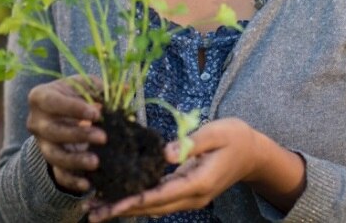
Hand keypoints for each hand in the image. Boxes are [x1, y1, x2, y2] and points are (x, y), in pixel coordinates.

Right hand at [26, 75, 105, 193]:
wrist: (62, 113)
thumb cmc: (76, 95)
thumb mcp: (86, 86)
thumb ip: (102, 87)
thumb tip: (126, 89)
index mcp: (40, 97)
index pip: (53, 102)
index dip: (73, 109)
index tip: (96, 113)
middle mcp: (36, 122)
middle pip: (53, 131)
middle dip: (78, 135)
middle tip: (103, 138)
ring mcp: (42, 143)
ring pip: (54, 156)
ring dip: (75, 160)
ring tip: (96, 162)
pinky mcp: (51, 161)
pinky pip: (58, 174)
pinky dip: (72, 182)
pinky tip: (88, 185)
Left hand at [86, 118, 269, 221]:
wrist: (253, 152)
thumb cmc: (235, 137)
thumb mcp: (216, 133)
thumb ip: (189, 142)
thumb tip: (164, 153)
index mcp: (200, 182)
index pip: (162, 195)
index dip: (136, 200)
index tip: (113, 205)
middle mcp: (193, 196)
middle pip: (152, 207)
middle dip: (122, 211)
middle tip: (92, 213)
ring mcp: (190, 197)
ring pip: (153, 207)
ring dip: (126, 209)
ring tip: (97, 210)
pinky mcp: (187, 192)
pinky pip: (159, 200)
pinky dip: (138, 201)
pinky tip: (119, 198)